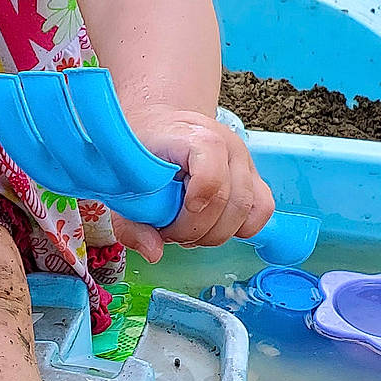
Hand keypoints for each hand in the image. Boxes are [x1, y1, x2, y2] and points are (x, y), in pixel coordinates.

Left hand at [112, 108, 274, 263]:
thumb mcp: (119, 186)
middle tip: (168, 232)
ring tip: (187, 229)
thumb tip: (154, 253)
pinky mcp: (253, 176)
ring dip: (214, 234)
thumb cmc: (138, 154)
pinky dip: (238, 229)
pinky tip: (210, 226)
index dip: (197, 198)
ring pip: (247, 211)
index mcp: (189, 135)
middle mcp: (226, 143)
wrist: (158, 126)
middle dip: (196, 231)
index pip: (211, 168)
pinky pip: (261, 211)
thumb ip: (130, 222)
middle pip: (230, 201)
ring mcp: (244, 160)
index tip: (170, 218)